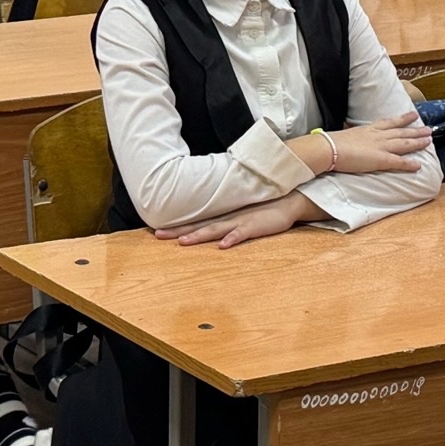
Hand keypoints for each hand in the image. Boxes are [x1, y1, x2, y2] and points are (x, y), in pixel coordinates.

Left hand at [158, 190, 325, 246]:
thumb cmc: (262, 209)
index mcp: (223, 216)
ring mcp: (241, 221)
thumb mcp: (240, 214)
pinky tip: (223, 245)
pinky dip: (232, 238)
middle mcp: (228, 218)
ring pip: (216, 229)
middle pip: (200, 226)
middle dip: (179, 232)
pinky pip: (242, 234)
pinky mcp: (255, 226)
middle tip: (158, 236)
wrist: (288, 200)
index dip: (177, 227)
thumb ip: (225, 220)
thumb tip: (207, 228)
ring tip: (183, 241)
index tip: (157, 231)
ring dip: (200, 236)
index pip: (196, 222)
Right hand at [314, 109, 433, 174]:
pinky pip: (399, 162)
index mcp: (369, 129)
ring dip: (417, 142)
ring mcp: (381, 147)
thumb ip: (354, 136)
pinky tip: (419, 166)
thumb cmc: (334, 142)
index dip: (402, 119)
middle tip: (429, 129)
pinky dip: (409, 164)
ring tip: (429, 141)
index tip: (413, 115)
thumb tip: (352, 139)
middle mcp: (378, 136)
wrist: (330, 148)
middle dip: (416, 130)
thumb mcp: (347, 134)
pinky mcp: (381, 160)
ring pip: (404, 144)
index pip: (389, 122)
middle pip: (401, 132)